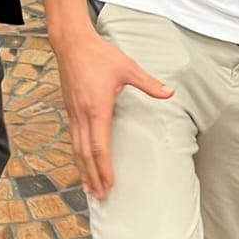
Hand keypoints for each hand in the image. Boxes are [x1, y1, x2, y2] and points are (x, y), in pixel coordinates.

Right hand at [55, 30, 172, 197]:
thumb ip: (149, 84)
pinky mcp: (69, 109)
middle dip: (93, 176)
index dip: (104, 168)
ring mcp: (73, 113)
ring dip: (82, 169)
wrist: (72, 43)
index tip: (110, 183)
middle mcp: (82, 115)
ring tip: (88, 186)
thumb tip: (169, 93)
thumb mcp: (128, 68)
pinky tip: (81, 161)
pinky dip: (76, 154)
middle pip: (86, 154)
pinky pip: (72, 138)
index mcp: (97, 109)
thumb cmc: (99, 55)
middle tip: (99, 195)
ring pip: (76, 148)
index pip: (100, 146)